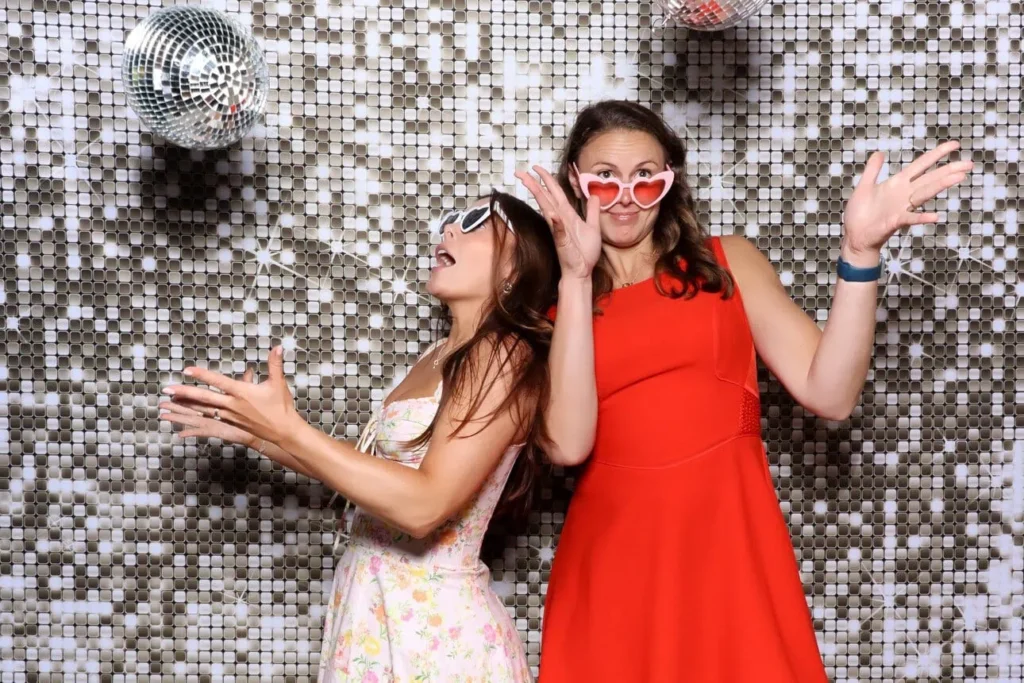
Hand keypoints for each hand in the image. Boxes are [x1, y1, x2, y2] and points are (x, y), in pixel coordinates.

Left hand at [161, 346, 300, 446]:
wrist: (283, 431)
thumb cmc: (281, 407)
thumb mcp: (278, 384)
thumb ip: (275, 365)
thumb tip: (277, 348)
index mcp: (242, 393)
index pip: (218, 382)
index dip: (202, 375)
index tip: (188, 370)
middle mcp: (232, 405)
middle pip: (204, 398)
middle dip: (184, 393)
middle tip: (166, 389)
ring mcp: (230, 416)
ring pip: (203, 410)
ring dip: (185, 406)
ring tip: (169, 403)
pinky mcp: (231, 424)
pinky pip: (209, 421)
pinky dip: (195, 421)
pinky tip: (183, 423)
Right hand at [515, 165, 602, 279]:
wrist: (582, 271)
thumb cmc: (585, 252)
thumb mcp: (593, 227)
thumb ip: (592, 211)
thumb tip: (594, 194)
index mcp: (567, 214)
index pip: (555, 193)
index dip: (547, 179)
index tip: (536, 168)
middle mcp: (560, 219)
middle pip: (546, 196)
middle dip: (535, 183)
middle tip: (521, 171)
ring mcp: (559, 229)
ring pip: (547, 208)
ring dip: (538, 195)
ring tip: (528, 182)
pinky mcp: (562, 241)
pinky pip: (558, 230)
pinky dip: (556, 222)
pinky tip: (552, 214)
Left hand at [842, 141, 973, 257]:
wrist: (854, 235)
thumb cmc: (860, 214)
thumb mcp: (864, 187)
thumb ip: (872, 170)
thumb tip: (879, 152)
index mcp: (897, 184)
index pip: (921, 165)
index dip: (937, 155)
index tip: (955, 145)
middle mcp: (904, 194)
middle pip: (930, 179)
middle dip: (949, 170)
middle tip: (969, 164)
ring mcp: (902, 208)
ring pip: (925, 194)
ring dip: (941, 185)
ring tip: (959, 177)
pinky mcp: (895, 222)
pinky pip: (910, 218)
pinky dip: (922, 217)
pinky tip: (935, 217)